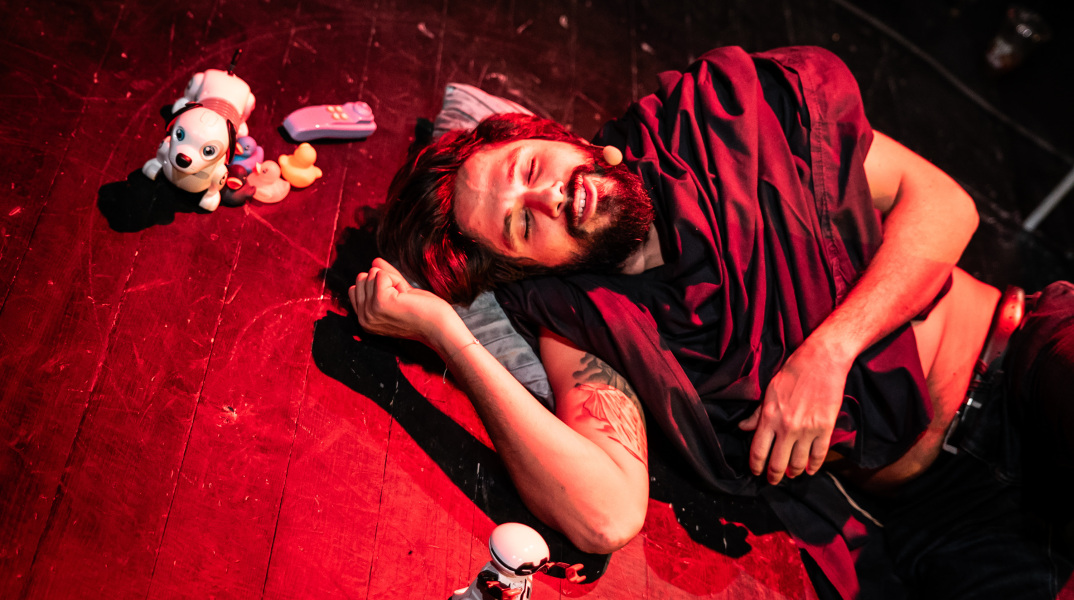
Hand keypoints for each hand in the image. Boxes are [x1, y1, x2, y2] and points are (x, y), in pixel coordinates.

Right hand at [348, 258, 453, 343]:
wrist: (439, 327)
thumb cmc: (423, 312)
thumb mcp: (398, 293)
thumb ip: (384, 278)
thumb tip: (375, 261)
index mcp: (364, 319)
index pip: (356, 287)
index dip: (379, 287)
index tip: (396, 301)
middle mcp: (363, 318)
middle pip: (363, 278)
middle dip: (386, 282)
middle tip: (402, 300)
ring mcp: (370, 310)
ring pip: (373, 274)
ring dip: (394, 282)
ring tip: (405, 300)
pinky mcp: (380, 301)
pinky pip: (383, 274)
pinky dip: (398, 281)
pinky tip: (406, 297)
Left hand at [738, 338, 850, 484]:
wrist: (821, 361)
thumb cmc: (793, 373)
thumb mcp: (769, 392)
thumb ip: (757, 414)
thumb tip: (743, 427)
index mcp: (769, 417)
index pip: (758, 451)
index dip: (756, 466)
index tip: (756, 472)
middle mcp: (787, 427)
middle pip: (777, 463)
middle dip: (774, 476)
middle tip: (773, 480)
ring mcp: (807, 430)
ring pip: (798, 463)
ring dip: (793, 472)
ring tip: (791, 474)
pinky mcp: (825, 428)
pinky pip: (819, 455)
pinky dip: (814, 466)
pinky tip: (810, 469)